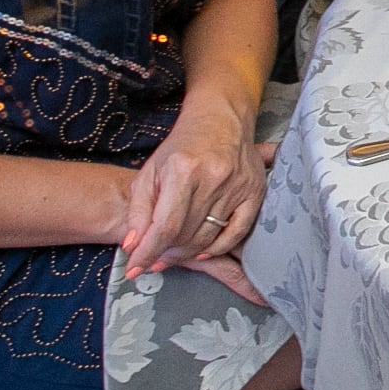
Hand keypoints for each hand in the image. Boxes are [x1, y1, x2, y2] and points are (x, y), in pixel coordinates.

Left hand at [119, 97, 265, 277]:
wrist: (220, 120)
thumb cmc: (181, 146)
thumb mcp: (149, 172)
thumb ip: (139, 210)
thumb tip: (133, 247)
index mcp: (183, 170)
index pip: (165, 226)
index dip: (148, 253)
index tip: (134, 269)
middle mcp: (213, 178)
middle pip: (186, 235)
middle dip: (164, 254)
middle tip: (153, 259)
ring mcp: (238, 186)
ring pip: (208, 237)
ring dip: (186, 253)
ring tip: (171, 254)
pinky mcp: (255, 192)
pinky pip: (236, 233)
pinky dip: (217, 248)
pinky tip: (200, 251)